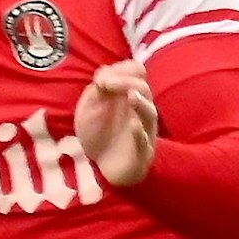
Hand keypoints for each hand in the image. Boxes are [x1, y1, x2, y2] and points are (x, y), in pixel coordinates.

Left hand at [73, 61, 157, 186]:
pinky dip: (139, 133)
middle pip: (144, 89)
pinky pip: (144, 142)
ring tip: (131, 96)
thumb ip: (95, 91)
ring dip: (141, 103)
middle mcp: (139, 110)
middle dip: (126, 82)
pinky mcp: (142, 153)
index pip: (136, 73)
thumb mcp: (88, 109)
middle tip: (107, 84)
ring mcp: (143, 131)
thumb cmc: (97, 134)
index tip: (101, 78)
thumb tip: (103, 74)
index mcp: (128, 95)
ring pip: (149, 114)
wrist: (100, 167)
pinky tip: (133, 125)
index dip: (122, 70)